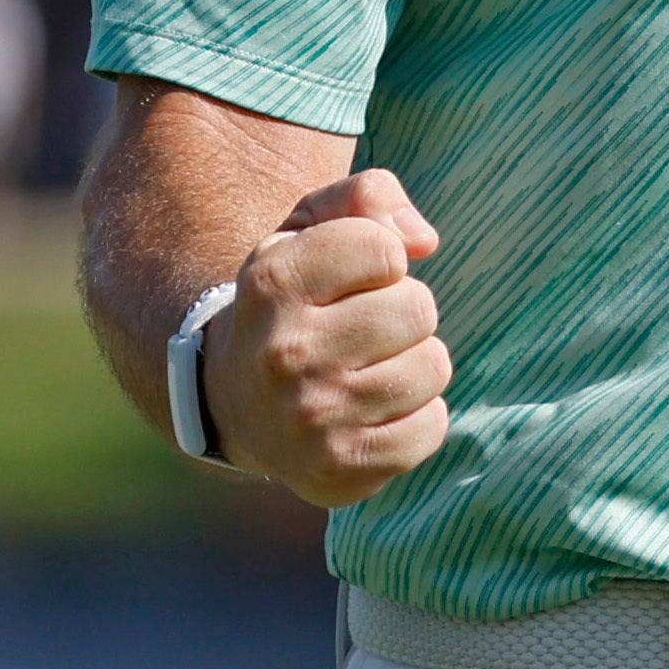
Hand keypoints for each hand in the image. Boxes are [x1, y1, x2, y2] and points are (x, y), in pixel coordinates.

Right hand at [204, 169, 450, 507]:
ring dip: (414, 363)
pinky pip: (432, 428)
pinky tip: (373, 412)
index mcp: (272, 281)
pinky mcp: (339, 471)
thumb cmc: (294, 302)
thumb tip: (424, 241)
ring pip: (432, 367)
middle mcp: (285, 353)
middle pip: (418, 309)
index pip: (385, 249)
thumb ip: (369, 197)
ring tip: (367, 368)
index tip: (350, 278)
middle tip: (362, 327)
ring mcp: (311, 419)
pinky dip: (417, 416)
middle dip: (403, 311)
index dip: (382, 258)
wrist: (236, 401)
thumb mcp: (309, 229)